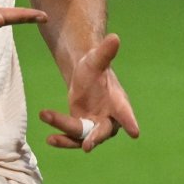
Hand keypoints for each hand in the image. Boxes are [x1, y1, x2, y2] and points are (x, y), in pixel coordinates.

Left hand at [39, 33, 140, 152]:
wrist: (84, 78)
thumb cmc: (95, 68)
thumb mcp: (96, 60)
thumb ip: (105, 52)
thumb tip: (114, 37)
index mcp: (118, 102)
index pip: (125, 113)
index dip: (130, 121)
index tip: (134, 132)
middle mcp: (109, 118)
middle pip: (103, 131)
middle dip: (95, 138)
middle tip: (87, 146)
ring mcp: (95, 126)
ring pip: (83, 136)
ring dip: (67, 137)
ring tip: (51, 138)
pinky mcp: (81, 129)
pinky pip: (72, 138)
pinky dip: (62, 140)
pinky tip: (49, 139)